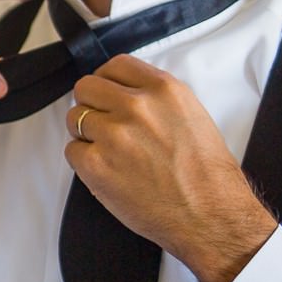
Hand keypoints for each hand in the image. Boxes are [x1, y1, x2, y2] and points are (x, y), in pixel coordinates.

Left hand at [65, 55, 276, 281]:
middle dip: (91, 104)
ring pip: (74, 118)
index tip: (109, 95)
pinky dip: (84, 161)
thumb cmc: (206, 173)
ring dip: (86, 133)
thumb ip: (155, 98)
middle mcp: (136, 107)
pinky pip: (72, 150)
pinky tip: (108, 171)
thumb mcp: (191, 115)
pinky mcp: (95, 165)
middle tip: (104, 125)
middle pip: (86, 87)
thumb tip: (124, 92)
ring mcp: (113, 135)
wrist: (210, 216)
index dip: (108, 81)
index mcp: (163, 90)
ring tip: (110, 152)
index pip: (115, 65)